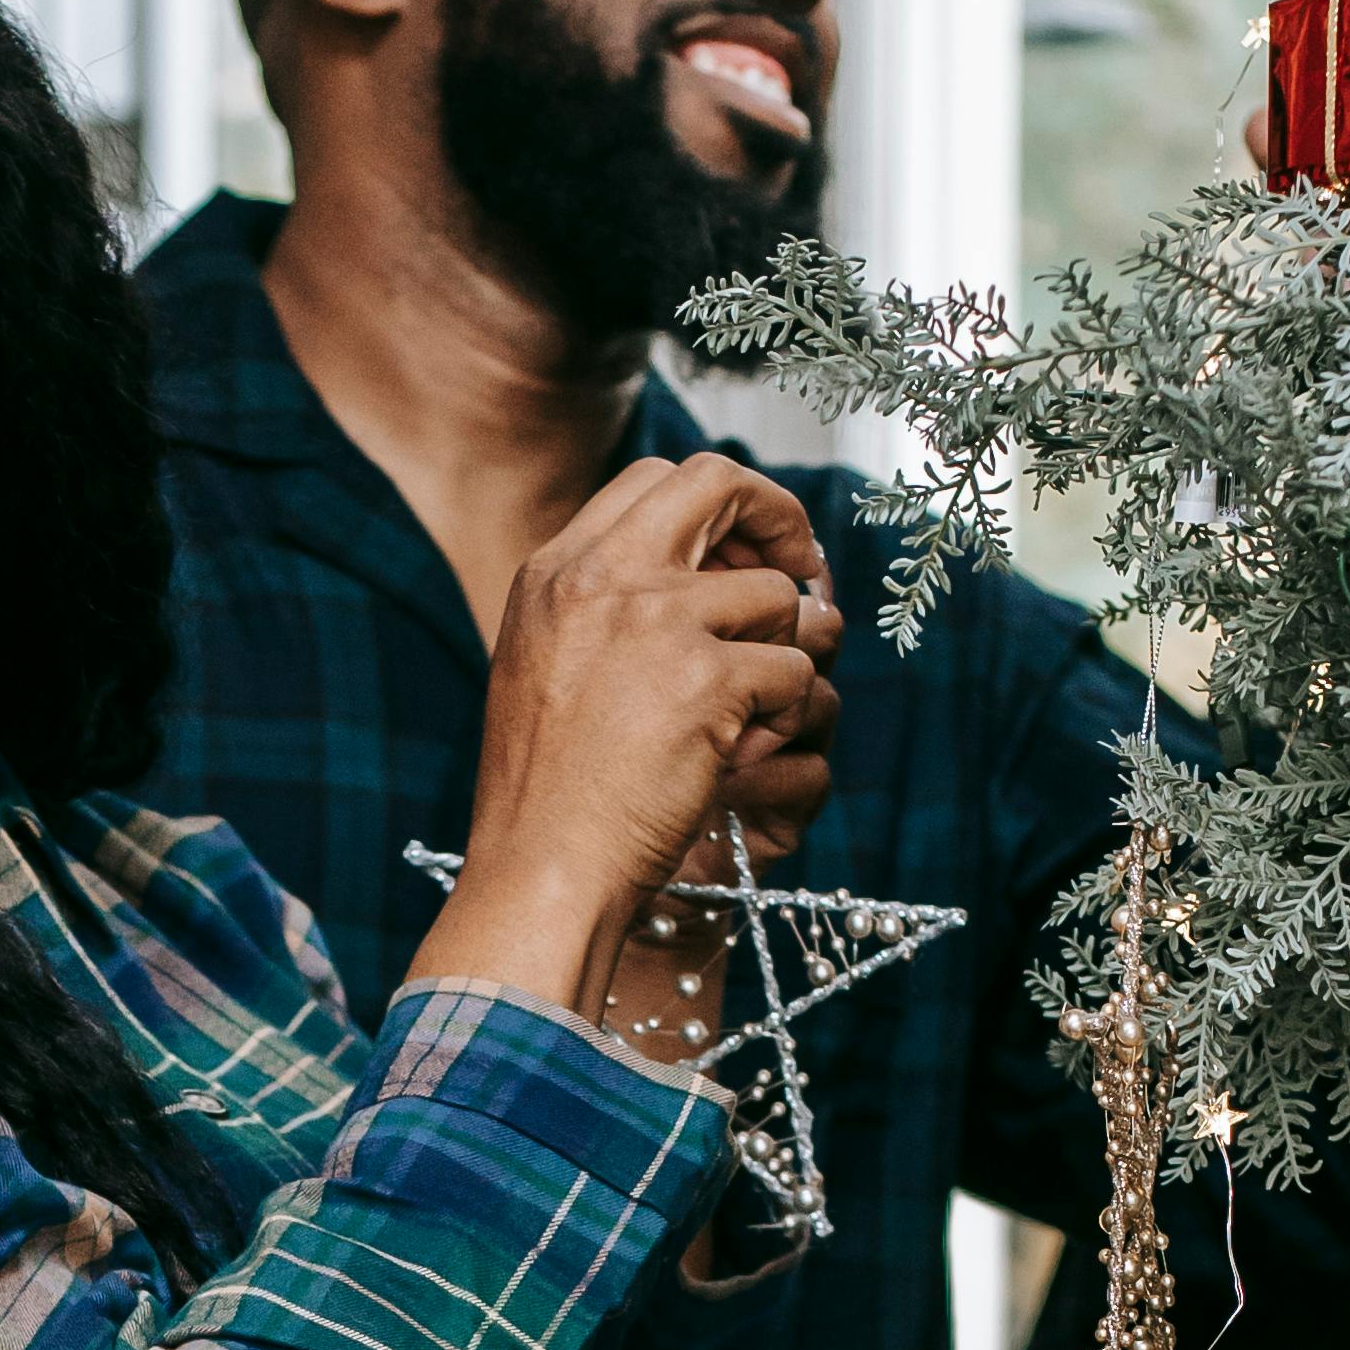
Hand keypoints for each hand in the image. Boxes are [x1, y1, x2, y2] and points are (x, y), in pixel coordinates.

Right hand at [410, 455, 837, 1031]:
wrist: (542, 869)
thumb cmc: (545, 791)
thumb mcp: (544, 667)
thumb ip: (604, 606)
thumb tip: (707, 571)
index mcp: (554, 572)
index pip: (655, 480)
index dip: (720, 506)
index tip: (745, 551)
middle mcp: (603, 578)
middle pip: (719, 484)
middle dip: (780, 518)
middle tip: (807, 572)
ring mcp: (656, 623)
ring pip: (777, 597)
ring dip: (785, 651)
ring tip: (749, 712)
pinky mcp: (707, 681)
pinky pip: (795, 671)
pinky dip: (786, 715)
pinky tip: (741, 754)